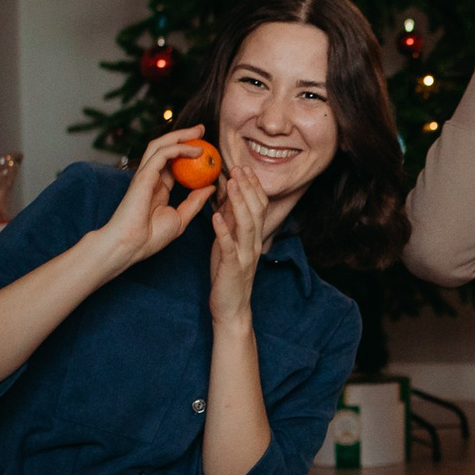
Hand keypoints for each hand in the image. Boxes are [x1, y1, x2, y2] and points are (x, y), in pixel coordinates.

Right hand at [98, 124, 215, 270]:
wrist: (131, 245)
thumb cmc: (152, 237)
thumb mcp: (181, 217)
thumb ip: (195, 201)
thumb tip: (212, 187)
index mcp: (158, 187)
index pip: (174, 163)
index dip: (188, 152)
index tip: (207, 148)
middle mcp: (151, 177)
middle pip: (166, 148)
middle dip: (184, 135)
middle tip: (202, 130)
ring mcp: (145, 175)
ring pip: (161, 145)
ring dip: (180, 135)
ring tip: (199, 131)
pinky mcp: (143, 175)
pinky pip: (161, 154)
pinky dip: (178, 148)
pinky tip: (195, 150)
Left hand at [207, 158, 272, 330]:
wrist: (231, 307)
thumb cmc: (227, 274)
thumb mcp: (230, 243)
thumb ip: (232, 223)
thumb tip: (229, 199)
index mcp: (253, 237)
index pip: (259, 206)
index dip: (253, 186)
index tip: (244, 167)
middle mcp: (253, 243)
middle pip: (255, 210)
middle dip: (247, 187)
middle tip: (237, 167)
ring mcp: (245, 255)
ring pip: (246, 224)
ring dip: (238, 202)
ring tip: (229, 183)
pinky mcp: (232, 267)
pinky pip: (229, 246)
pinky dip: (223, 230)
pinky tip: (216, 216)